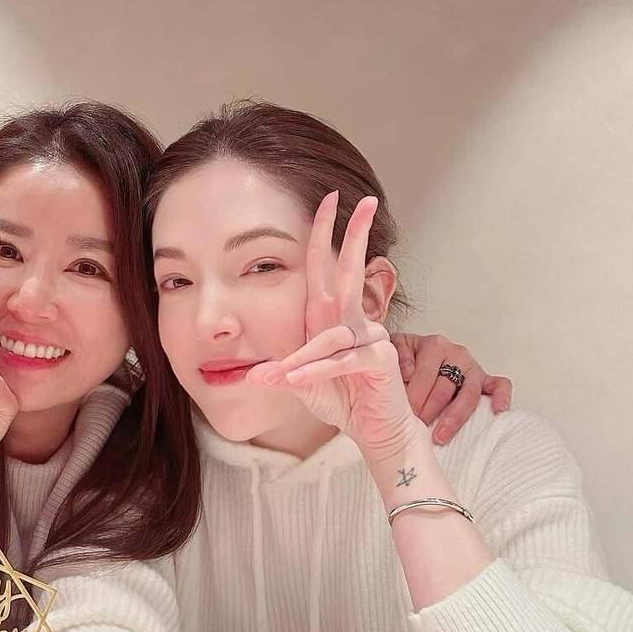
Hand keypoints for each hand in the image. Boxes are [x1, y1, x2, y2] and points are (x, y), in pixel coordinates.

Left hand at [246, 192, 421, 462]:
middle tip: (362, 200)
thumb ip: (281, 371)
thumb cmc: (343, 400)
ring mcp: (371, 337)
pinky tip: (295, 381)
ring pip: (329, 335)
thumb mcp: (302, 382)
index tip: (328, 199)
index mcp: (332, 317)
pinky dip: (315, 371)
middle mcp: (353, 320)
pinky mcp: (381, 361)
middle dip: (354, 235)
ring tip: (279, 379)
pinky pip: (342, 360)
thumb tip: (250, 375)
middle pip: (351, 271)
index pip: (326, 268)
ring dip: (301, 359)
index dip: (325, 234)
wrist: (376, 431)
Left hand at [390, 333, 512, 444]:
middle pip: (444, 387)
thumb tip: (406, 373)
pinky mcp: (486, 379)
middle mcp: (455, 352)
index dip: (412, 395)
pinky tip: (496, 412)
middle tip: (415, 427)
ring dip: (453, 417)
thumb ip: (396, 357)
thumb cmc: (404, 362)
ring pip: (468, 393)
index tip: (402, 413)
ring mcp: (472, 367)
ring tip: (439, 436)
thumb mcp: (394, 353)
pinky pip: (500, 385)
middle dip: (427, 410)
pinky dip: (501, 398)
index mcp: (432, 345)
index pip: (424, 374)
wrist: (413, 363)